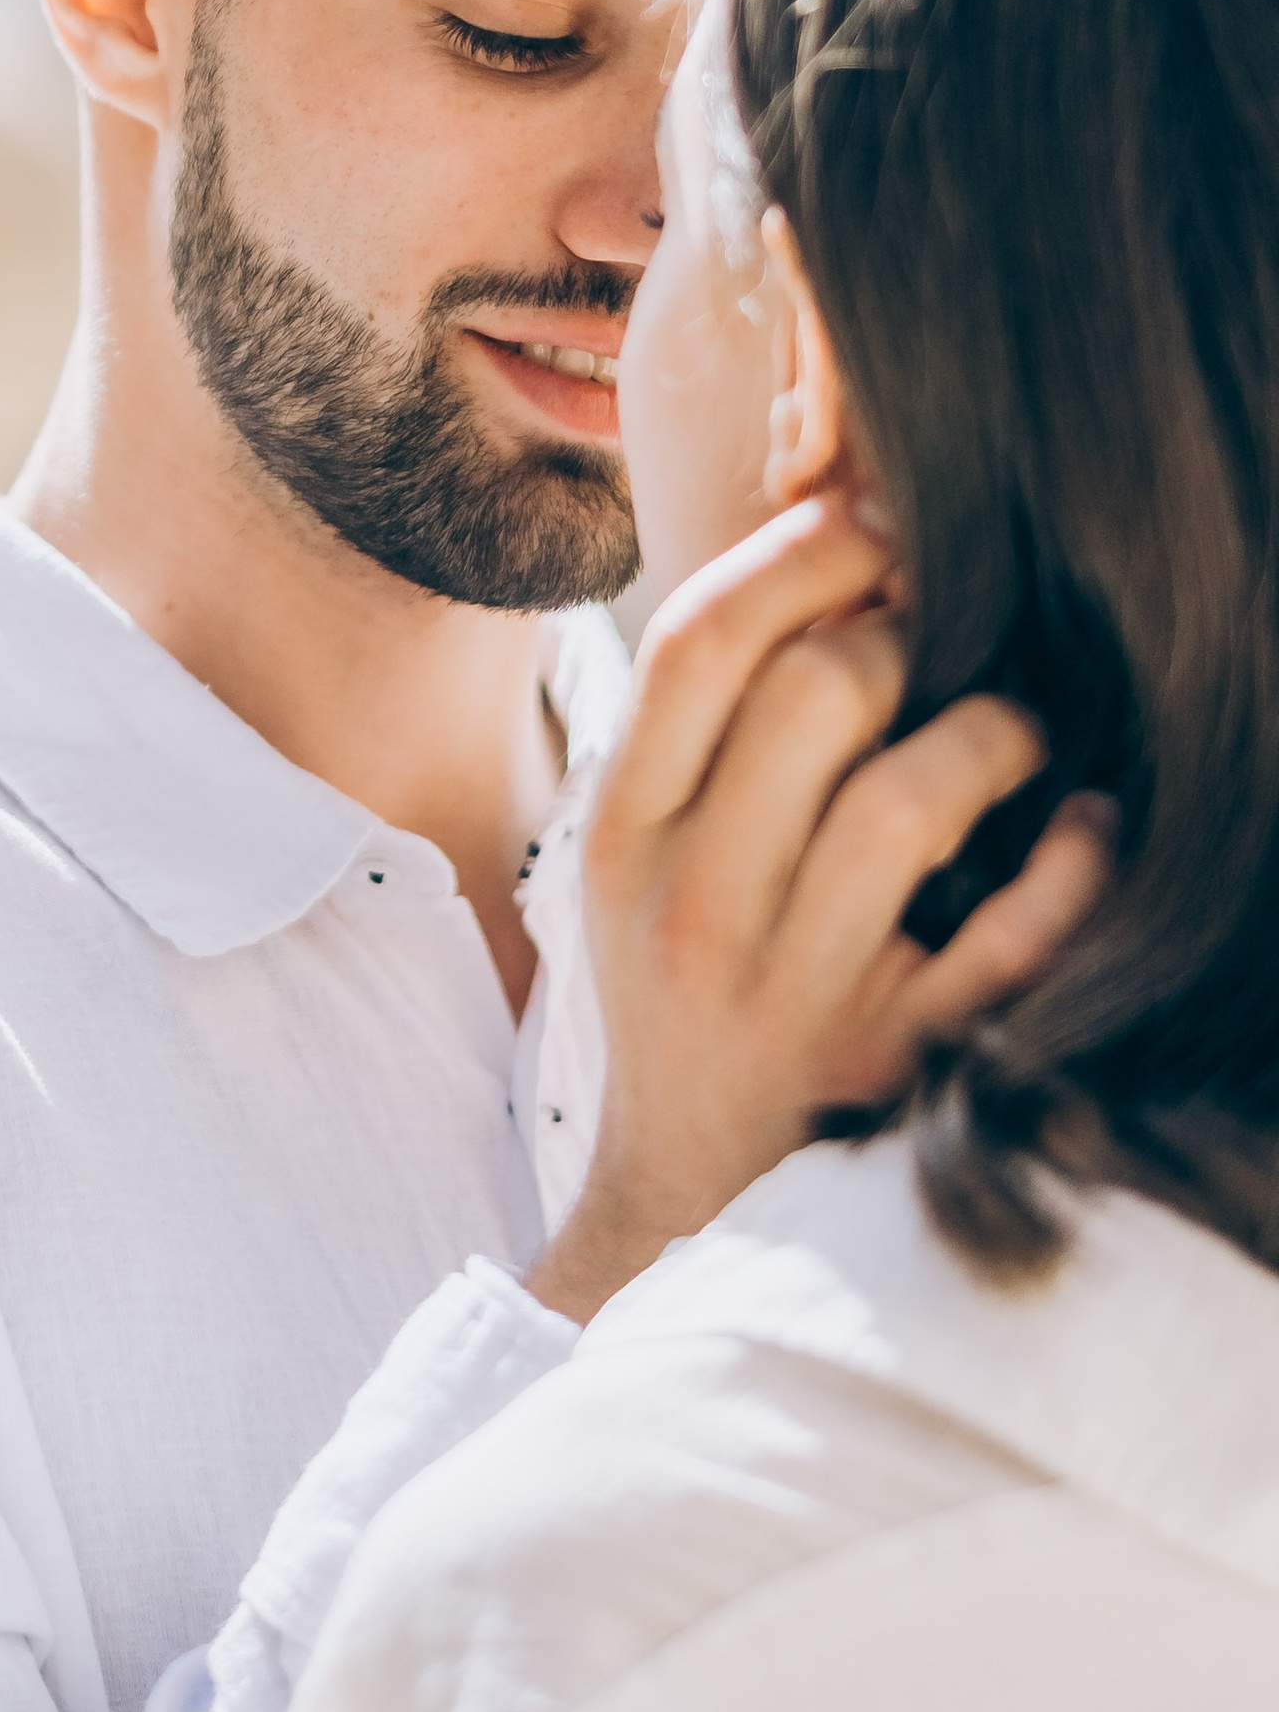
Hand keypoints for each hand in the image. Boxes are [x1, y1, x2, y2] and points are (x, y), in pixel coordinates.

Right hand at [527, 497, 1110, 1325]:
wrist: (687, 1187)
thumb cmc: (682, 973)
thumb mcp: (638, 846)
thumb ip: (699, 717)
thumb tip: (822, 537)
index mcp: (623, 829)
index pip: (700, 639)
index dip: (804, 552)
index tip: (872, 524)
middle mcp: (695, 905)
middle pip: (815, 692)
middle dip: (906, 630)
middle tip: (944, 633)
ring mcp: (796, 993)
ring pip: (911, 799)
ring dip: (993, 734)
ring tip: (1011, 733)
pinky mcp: (895, 1064)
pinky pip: (1011, 937)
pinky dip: (1072, 864)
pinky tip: (1088, 828)